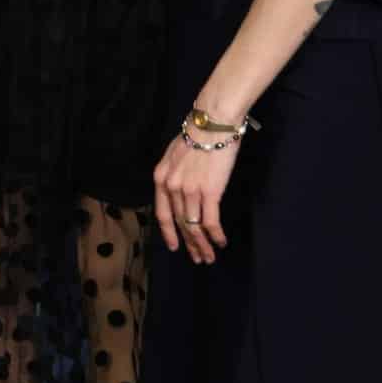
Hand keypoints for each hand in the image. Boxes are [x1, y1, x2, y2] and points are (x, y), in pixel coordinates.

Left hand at [154, 126, 238, 262]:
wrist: (211, 124)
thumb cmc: (197, 136)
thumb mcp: (174, 155)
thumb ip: (174, 175)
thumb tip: (179, 192)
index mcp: (160, 178)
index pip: (161, 213)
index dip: (168, 233)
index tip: (174, 247)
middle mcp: (171, 187)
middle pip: (179, 223)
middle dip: (189, 244)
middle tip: (198, 258)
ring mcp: (189, 191)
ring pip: (194, 226)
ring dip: (203, 245)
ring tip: (210, 257)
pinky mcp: (209, 192)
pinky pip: (210, 222)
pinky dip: (216, 235)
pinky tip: (221, 242)